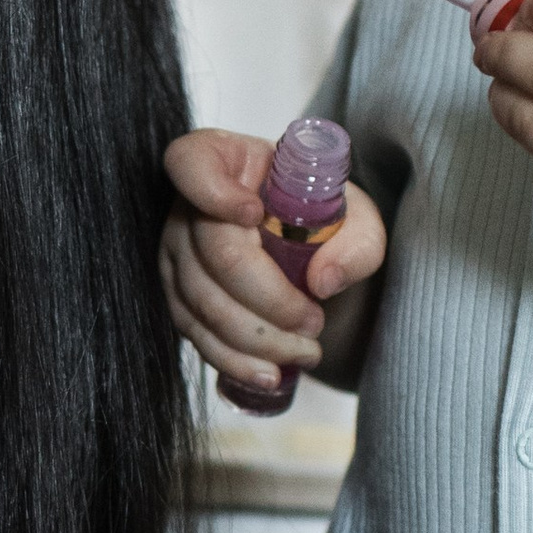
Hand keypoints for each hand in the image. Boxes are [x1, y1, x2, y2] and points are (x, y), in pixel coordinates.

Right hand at [162, 129, 386, 397]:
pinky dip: (232, 359)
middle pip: (213, 254)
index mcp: (225, 160)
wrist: (304, 249)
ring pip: (201, 303)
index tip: (255, 215)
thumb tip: (322, 282)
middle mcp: (186, 204)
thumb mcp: (357, 218)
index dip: (214, 192)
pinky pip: (193, 333)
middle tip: (315, 324)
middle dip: (268, 301)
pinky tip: (269, 373)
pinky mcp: (177, 295)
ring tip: (305, 353)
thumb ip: (357, 242)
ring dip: (256, 339)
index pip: (191, 163)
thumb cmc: (323, 219)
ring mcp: (174, 252)